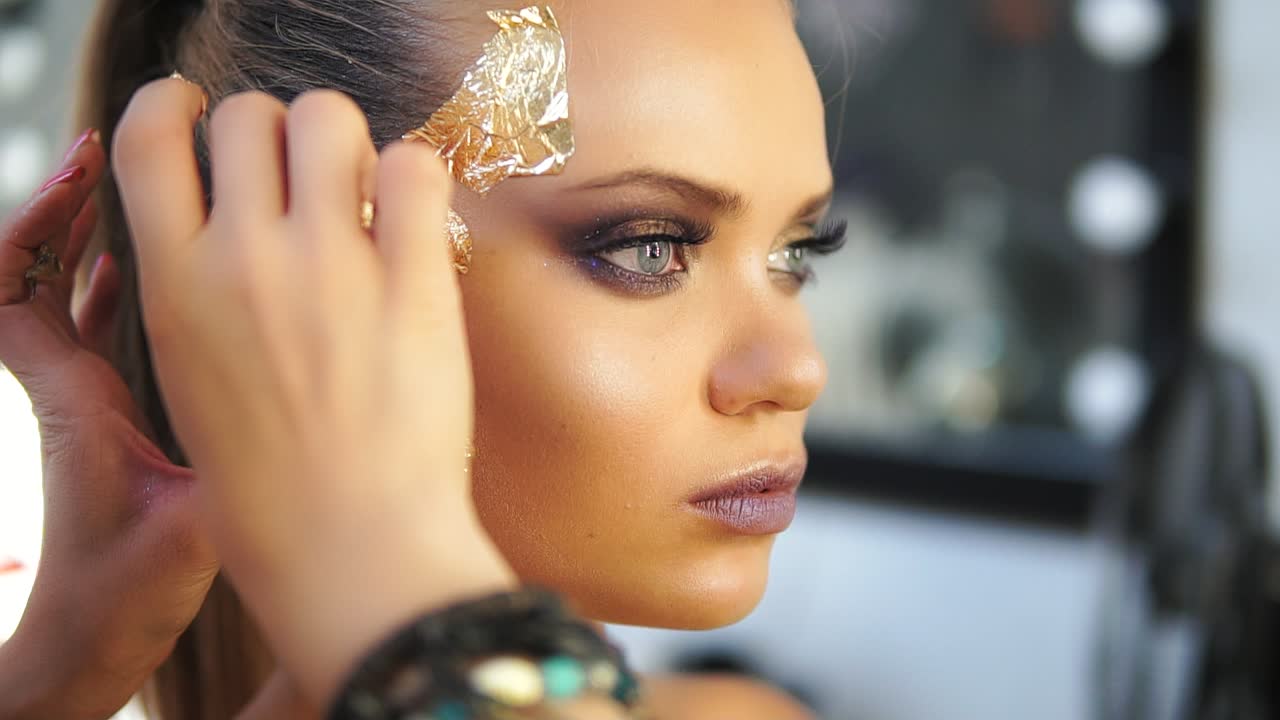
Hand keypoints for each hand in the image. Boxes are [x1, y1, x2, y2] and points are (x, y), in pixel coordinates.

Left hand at [0, 131, 217, 718]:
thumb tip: (298, 440)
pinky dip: (117, 293)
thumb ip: (227, 488)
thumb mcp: (188, 533)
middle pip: (33, 280)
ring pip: (69, 305)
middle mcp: (66, 390)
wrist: (93, 637)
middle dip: (63, 214)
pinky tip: (155, 268)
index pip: (11, 294)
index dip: (38, 225)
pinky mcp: (110, 420)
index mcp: (71, 400)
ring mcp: (85, 403)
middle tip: (108, 161)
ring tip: (136, 195)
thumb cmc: (126, 589)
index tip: (89, 176)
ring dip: (92, 247)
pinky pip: (100, 337)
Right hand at [112, 81, 513, 706]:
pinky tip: (411, 216)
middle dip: (275, 128)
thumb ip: (200, 292)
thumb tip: (233, 222)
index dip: (173, 106)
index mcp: (174, 287)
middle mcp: (244, 261)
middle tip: (303, 170)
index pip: (145, 136)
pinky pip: (415, 166)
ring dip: (346, 140)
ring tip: (361, 190)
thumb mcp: (193, 382)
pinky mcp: (415, 283)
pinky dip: (414, 175)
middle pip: (248, 113)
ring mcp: (333, 267)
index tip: (198, 112)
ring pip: (330, 119)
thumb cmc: (272, 486)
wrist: (350, 549)